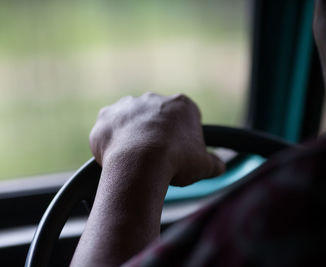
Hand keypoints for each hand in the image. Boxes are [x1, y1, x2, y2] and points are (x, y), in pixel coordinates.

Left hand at [89, 92, 224, 185]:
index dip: (183, 136)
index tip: (179, 152)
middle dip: (155, 133)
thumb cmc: (176, 161)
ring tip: (133, 159)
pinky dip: (110, 141)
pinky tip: (114, 158)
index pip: (185, 117)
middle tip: (155, 157)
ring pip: (129, 120)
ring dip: (131, 135)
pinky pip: (108, 129)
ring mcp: (126, 106)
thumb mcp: (204, 165)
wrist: (139, 162)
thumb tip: (220, 167)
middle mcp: (152, 99)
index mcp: (180, 105)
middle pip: (155, 116)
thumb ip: (214, 163)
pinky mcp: (105, 117)